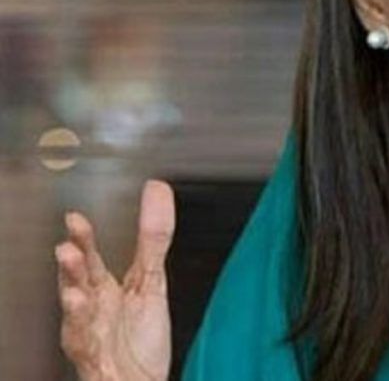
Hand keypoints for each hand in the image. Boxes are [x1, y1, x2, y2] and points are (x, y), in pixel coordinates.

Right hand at [55, 180, 175, 380]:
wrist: (140, 380)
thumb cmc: (139, 336)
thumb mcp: (151, 281)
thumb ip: (153, 238)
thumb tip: (157, 191)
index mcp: (103, 289)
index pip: (90, 259)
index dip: (82, 240)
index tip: (74, 218)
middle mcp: (91, 307)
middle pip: (79, 281)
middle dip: (72, 265)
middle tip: (67, 247)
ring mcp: (90, 331)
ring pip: (77, 311)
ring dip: (73, 295)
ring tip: (72, 285)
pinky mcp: (94, 356)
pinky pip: (85, 343)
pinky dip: (82, 328)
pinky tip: (80, 311)